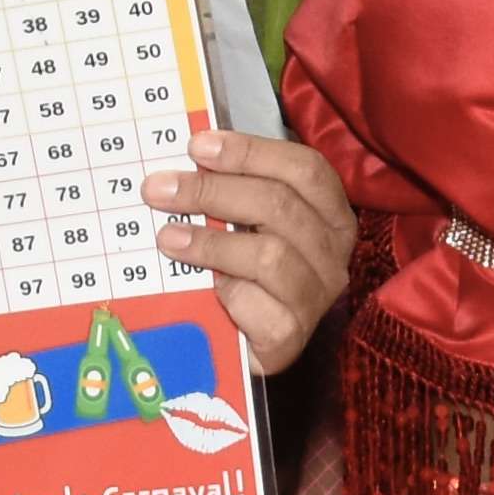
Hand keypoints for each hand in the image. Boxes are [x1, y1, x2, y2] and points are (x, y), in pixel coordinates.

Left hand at [144, 126, 354, 371]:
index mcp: (330, 213)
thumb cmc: (244, 274)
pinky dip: (229, 293)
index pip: (304, 169)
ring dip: (211, 242)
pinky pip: (259, 305)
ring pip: (270, 254)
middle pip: (280, 205)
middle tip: (160, 189)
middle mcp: (333, 252)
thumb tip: (186, 158)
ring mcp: (316, 295)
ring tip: (168, 237)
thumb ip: (231, 191)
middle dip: (213, 191)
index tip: (197, 147)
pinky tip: (207, 288)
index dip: (251, 152)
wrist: (243, 348)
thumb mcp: (245, 224)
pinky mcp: (292, 335)